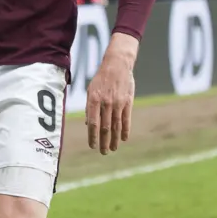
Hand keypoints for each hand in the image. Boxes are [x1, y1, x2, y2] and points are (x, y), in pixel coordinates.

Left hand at [86, 33, 137, 154]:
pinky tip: (123, 139)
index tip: (92, 146)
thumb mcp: (91, 90)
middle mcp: (105, 103)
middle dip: (103, 142)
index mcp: (94, 100)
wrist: (117, 65)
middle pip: (104, 127)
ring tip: (112, 149)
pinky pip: (126, 119)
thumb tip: (89, 124)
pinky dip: (125, 130)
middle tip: (103, 152)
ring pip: (115, 126)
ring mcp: (117, 103)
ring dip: (114, 139)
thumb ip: (90, 107)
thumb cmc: (101, 78)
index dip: (92, 136)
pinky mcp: (127, 102)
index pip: (93, 123)